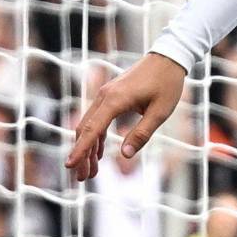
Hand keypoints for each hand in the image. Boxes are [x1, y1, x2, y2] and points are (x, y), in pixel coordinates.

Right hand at [65, 53, 184, 181]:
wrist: (168, 58)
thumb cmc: (167, 84)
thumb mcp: (160, 112)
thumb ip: (142, 133)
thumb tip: (124, 155)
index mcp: (115, 100)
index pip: (92, 129)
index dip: (80, 149)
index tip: (69, 165)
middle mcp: (104, 97)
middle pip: (85, 129)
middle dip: (82, 155)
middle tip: (82, 178)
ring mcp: (105, 95)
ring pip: (89, 125)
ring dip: (87, 148)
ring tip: (90, 171)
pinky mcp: (110, 95)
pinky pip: (97, 118)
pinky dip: (95, 136)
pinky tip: (98, 153)